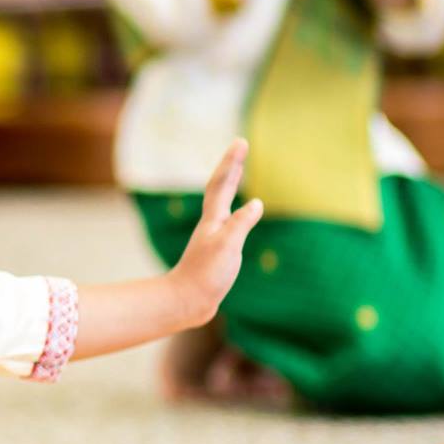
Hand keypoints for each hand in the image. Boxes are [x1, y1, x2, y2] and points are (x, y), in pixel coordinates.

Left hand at [169, 140, 263, 328]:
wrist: (186, 301)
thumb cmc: (206, 276)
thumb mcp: (228, 248)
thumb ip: (241, 224)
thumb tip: (257, 203)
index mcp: (214, 220)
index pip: (222, 183)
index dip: (232, 162)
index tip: (241, 141)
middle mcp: (212, 224)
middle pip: (221, 187)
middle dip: (232, 166)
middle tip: (240, 145)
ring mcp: (213, 236)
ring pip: (222, 202)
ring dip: (230, 183)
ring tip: (237, 170)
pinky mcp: (217, 250)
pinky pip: (228, 219)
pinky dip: (236, 209)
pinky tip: (241, 214)